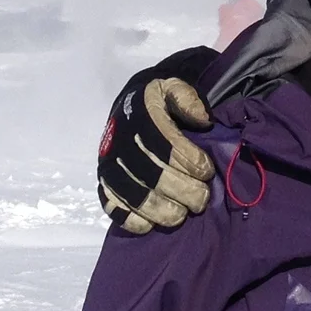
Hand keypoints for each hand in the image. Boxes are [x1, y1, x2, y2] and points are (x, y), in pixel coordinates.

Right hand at [97, 49, 217, 233]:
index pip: (166, 144)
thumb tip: (202, 120)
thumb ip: (188, 99)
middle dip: (183, 191)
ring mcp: (110, 165)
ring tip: (182, 214)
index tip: (207, 171)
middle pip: (153, 175)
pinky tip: (152, 223)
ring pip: (135, 195)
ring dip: (162, 210)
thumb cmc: (159, 101)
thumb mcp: (173, 86)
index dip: (189, 161)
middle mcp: (121, 141)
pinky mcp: (103, 183)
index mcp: (140, 115)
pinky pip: (113, 207)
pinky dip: (132, 220)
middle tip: (202, 199)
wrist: (129, 103)